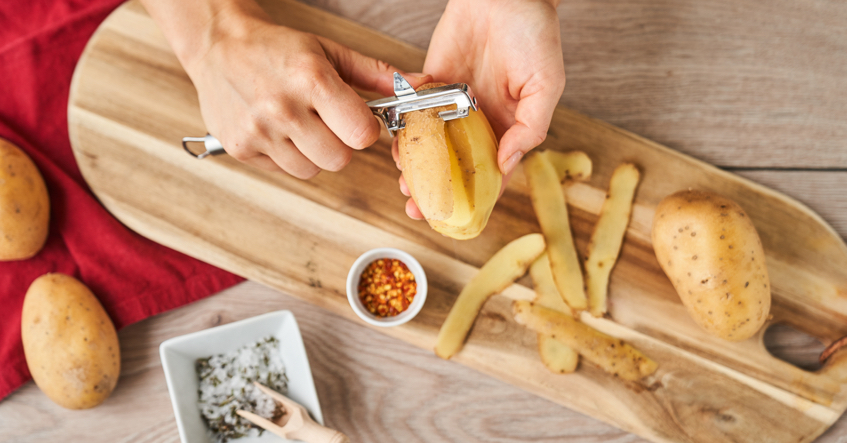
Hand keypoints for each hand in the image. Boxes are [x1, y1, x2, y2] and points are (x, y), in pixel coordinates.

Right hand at [180, 5, 404, 177]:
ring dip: (314, 154)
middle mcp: (282, 108)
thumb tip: (419, 85)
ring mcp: (258, 131)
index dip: (364, 129)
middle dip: (340, 144)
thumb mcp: (330, 51)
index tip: (355, 118)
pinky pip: (283, 171)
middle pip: (339, 159)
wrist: (219, 45)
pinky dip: (287, 156)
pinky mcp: (241, 148)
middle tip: (326, 122)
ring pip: (312, 171)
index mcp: (311, 79)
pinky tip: (278, 130)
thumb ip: (377, 75)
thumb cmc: (277, 48)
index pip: (361, 134)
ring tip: (300, 126)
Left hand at [394, 0, 564, 218]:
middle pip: (455, 164)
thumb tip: (506, 165)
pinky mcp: (432, 81)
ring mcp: (454, 103)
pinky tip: (397, 142)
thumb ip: (530, 128)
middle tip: (416, 204)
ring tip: (402, 178)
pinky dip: (405, 127)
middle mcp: (479, 120)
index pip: (491, 173)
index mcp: (509, 127)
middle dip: (435, 187)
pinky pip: (415, 110)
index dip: (474, 198)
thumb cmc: (535, 33)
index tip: (454, 217)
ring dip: (415, 163)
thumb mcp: (546, 84)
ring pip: (430, 143)